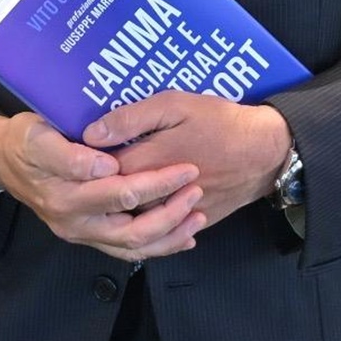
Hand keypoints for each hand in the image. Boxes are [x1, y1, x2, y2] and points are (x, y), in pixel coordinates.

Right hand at [0, 112, 205, 261]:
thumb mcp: (37, 137)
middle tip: (197, 189)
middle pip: (133, 229)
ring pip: (133, 247)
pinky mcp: (89, 236)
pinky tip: (182, 237)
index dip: (157, 182)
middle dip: (171, 212)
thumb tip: (104, 165)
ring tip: (199, 216)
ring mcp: (83, 234)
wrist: (2, 160)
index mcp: (66, 197)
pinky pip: (127, 250)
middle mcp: (76, 223)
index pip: (121, 193)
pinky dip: (157, 246)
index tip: (186, 167)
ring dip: (169, 234)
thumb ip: (70, 155)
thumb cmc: (23, 141)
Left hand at [84, 95, 291, 229]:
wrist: (266, 151)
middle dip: (98, 192)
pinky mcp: (193, 222)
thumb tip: (91, 134)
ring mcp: (175, 214)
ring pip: (136, 224)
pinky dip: (151, 227)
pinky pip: (164, 235)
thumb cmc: (220, 122)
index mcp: (146, 164)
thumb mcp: (174, 105)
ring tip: (110, 197)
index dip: (84, 166)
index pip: (99, 173)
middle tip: (89, 179)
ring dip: (121, 213)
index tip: (75, 156)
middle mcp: (156, 197)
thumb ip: (131, 119)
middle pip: (113, 203)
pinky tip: (141, 214)